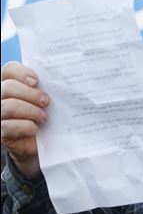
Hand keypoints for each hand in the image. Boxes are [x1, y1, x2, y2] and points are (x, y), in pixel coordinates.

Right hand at [1, 62, 48, 177]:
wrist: (44, 143)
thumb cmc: (47, 116)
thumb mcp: (49, 101)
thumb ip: (49, 89)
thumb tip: (65, 82)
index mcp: (12, 83)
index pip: (10, 69)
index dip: (21, 72)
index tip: (36, 81)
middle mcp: (1, 97)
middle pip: (8, 87)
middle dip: (30, 94)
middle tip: (47, 102)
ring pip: (7, 107)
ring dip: (30, 111)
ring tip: (44, 117)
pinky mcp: (1, 132)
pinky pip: (7, 126)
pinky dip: (24, 126)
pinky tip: (35, 129)